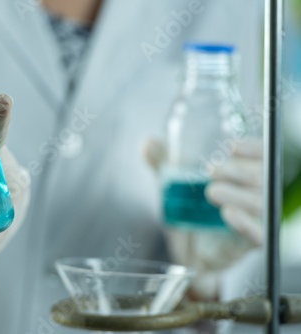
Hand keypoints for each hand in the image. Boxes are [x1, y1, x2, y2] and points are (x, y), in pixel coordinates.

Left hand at [143, 137, 262, 298]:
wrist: (189, 246)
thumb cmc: (190, 205)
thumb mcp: (174, 179)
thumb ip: (162, 160)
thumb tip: (148, 144)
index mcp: (247, 172)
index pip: (262, 154)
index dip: (252, 148)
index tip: (231, 146)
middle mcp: (258, 193)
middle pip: (262, 177)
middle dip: (238, 171)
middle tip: (212, 169)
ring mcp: (257, 218)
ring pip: (260, 203)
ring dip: (238, 195)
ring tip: (212, 192)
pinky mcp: (250, 242)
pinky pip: (258, 234)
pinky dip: (245, 223)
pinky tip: (227, 214)